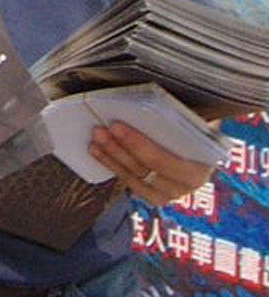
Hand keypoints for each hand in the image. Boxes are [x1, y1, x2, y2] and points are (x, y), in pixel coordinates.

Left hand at [91, 120, 216, 209]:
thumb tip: (156, 102)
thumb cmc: (195, 128)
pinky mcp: (154, 194)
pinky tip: (98, 151)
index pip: (162, 160)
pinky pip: (130, 182)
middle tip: (100, 131)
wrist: (199, 141)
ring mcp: (169, 193)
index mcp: (201, 167)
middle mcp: (187, 186)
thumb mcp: (195, 119)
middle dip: (118, 149)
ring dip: (111, 158)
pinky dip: (112, 165)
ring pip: (134, 178)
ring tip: (96, 140)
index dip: (136, 144)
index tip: (116, 126)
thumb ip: (182, 114)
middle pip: (144, 170)